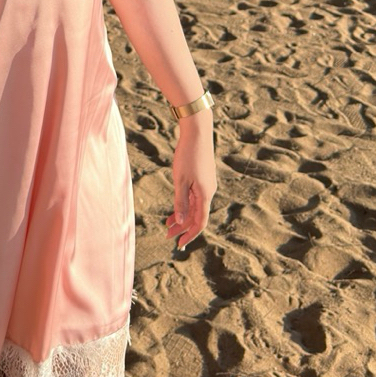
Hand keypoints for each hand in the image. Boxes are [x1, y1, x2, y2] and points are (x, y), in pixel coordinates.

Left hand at [165, 113, 216, 250]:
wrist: (198, 132)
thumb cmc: (188, 155)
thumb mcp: (180, 180)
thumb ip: (181, 201)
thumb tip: (181, 221)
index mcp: (205, 195)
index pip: (199, 222)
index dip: (189, 235)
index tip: (178, 244)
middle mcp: (208, 192)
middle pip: (196, 216)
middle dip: (182, 227)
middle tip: (167, 236)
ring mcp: (207, 185)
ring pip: (195, 207)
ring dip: (182, 216)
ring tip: (167, 224)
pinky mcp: (203, 178)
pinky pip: (195, 197)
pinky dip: (185, 204)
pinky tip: (175, 207)